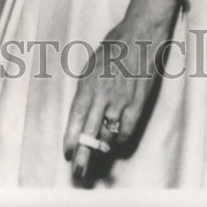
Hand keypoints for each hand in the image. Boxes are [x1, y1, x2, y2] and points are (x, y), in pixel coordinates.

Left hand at [63, 0, 177, 182]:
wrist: (140, 35)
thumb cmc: (113, 46)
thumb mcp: (91, 64)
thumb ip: (85, 87)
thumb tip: (81, 109)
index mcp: (88, 83)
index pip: (75, 116)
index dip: (70, 137)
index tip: (66, 153)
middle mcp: (103, 94)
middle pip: (90, 131)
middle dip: (83, 154)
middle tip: (78, 172)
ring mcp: (121, 99)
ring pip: (109, 133)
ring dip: (102, 149)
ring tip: (97, 162)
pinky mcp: (138, 102)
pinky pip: (127, 129)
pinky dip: (121, 139)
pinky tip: (117, 142)